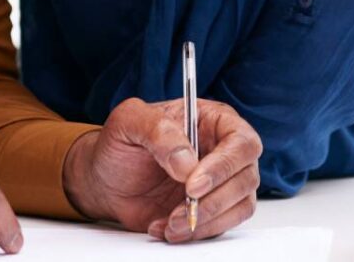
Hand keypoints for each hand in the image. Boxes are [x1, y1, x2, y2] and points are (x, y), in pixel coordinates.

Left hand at [62, 97, 262, 243]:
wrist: (106, 179)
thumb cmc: (121, 144)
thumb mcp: (128, 121)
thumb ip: (158, 131)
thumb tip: (187, 162)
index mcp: (213, 120)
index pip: (241, 141)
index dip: (223, 166)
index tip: (193, 185)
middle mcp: (224, 150)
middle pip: (246, 177)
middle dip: (214, 200)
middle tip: (182, 209)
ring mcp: (222, 182)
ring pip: (240, 205)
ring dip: (207, 220)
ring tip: (170, 223)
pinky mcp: (213, 209)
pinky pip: (222, 225)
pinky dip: (196, 232)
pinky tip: (166, 227)